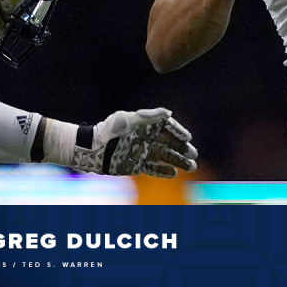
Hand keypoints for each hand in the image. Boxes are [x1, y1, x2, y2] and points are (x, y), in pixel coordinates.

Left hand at [43, 108, 197, 177]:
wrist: (93, 149)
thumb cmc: (109, 129)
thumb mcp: (127, 119)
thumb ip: (148, 116)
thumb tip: (168, 113)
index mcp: (146, 126)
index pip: (167, 128)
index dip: (179, 132)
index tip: (188, 137)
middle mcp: (147, 139)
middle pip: (170, 144)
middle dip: (183, 149)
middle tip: (194, 154)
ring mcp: (143, 153)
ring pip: (165, 157)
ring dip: (178, 161)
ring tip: (191, 166)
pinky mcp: (138, 165)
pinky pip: (154, 169)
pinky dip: (164, 171)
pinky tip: (174, 174)